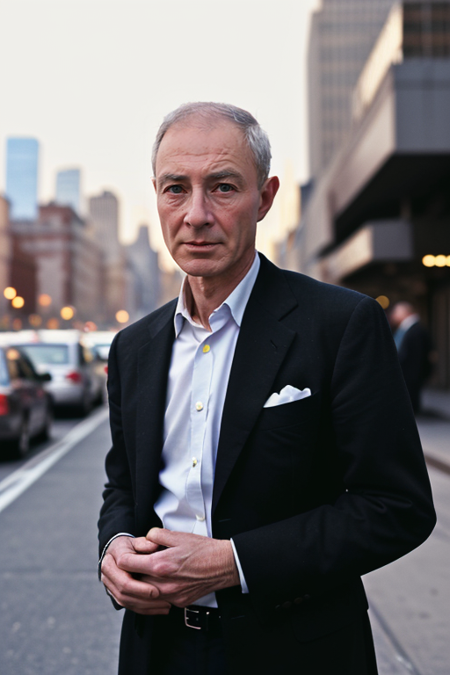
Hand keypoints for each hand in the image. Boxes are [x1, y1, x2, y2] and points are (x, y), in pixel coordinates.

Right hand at [100, 535, 171, 614]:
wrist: (118, 551)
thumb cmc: (131, 546)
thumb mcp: (137, 541)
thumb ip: (145, 543)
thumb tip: (155, 545)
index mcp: (112, 559)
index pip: (124, 578)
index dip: (140, 587)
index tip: (157, 591)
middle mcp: (107, 573)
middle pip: (123, 591)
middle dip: (143, 598)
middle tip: (163, 601)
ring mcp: (109, 585)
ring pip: (125, 601)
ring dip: (146, 606)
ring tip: (165, 606)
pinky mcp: (114, 594)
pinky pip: (128, 605)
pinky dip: (144, 609)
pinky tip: (159, 609)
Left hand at [117, 528, 239, 606]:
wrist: (224, 565)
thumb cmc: (203, 549)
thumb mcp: (177, 535)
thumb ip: (155, 534)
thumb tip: (145, 539)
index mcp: (160, 565)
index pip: (128, 564)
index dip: (122, 558)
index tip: (124, 554)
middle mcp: (163, 584)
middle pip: (133, 580)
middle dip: (131, 571)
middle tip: (134, 562)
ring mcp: (171, 596)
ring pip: (144, 592)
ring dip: (142, 582)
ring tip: (147, 571)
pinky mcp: (178, 602)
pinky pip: (159, 599)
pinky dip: (156, 590)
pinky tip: (162, 579)